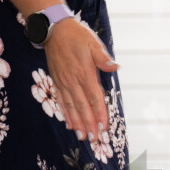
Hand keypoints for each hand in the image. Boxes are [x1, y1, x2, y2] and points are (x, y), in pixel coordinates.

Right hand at [43, 18, 118, 141]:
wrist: (53, 29)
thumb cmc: (77, 36)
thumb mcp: (93, 44)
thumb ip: (103, 58)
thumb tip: (115, 67)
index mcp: (84, 73)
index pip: (94, 98)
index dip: (99, 114)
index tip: (104, 127)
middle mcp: (73, 81)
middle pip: (82, 107)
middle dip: (89, 124)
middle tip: (94, 139)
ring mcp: (63, 82)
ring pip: (71, 107)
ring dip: (77, 123)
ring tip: (82, 137)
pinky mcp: (57, 81)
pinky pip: (61, 101)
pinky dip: (66, 113)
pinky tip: (69, 124)